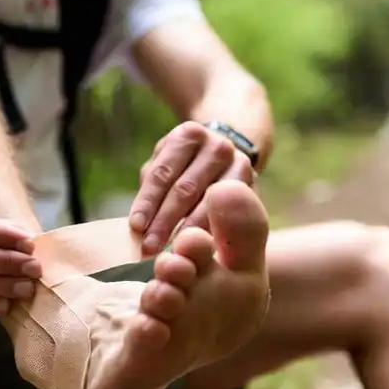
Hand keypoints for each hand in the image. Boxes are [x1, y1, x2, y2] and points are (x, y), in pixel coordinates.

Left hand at [129, 122, 254, 255]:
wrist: (228, 157)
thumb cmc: (185, 166)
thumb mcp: (166, 164)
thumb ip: (152, 188)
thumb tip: (138, 227)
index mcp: (188, 135)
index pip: (162, 173)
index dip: (148, 202)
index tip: (136, 227)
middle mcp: (216, 146)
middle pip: (185, 189)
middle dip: (164, 221)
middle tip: (150, 247)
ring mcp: (238, 165)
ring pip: (208, 204)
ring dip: (188, 230)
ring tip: (171, 253)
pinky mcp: (251, 187)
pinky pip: (228, 213)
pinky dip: (210, 230)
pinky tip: (198, 247)